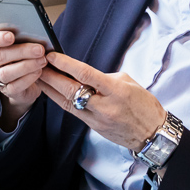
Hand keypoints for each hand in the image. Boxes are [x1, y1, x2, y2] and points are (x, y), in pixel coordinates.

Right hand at [0, 31, 47, 126]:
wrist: (20, 78)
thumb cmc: (17, 55)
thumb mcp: (15, 43)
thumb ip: (17, 35)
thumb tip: (29, 29)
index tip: (11, 36)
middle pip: (0, 56)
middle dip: (22, 52)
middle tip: (39, 49)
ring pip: (7, 73)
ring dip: (27, 66)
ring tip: (42, 60)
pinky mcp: (5, 91)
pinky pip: (16, 86)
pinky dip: (29, 78)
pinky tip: (38, 71)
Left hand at [39, 53, 166, 151]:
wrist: (152, 133)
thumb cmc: (143, 105)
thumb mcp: (128, 83)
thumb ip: (105, 78)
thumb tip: (84, 74)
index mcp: (116, 91)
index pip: (86, 75)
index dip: (67, 65)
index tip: (52, 56)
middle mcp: (105, 106)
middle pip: (71, 90)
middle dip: (51, 77)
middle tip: (37, 65)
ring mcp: (97, 119)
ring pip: (67, 103)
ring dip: (50, 89)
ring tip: (38, 77)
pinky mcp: (93, 127)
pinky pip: (72, 111)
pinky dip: (60, 100)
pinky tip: (50, 91)